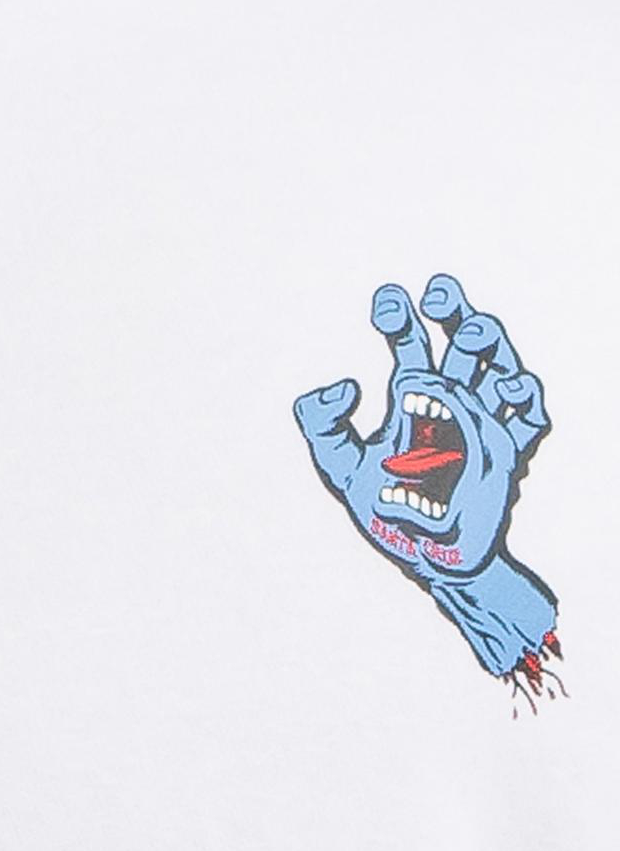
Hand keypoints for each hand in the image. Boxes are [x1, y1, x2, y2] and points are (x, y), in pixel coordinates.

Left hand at [295, 277, 561, 697]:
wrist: (425, 556)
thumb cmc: (384, 509)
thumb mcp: (338, 466)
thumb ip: (321, 422)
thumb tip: (346, 385)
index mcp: (413, 396)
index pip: (410, 342)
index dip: (400, 315)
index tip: (387, 301)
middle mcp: (452, 401)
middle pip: (462, 341)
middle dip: (455, 310)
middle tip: (438, 295)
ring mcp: (483, 423)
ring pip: (500, 365)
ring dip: (492, 342)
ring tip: (474, 329)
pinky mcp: (507, 454)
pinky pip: (530, 418)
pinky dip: (526, 396)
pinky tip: (509, 387)